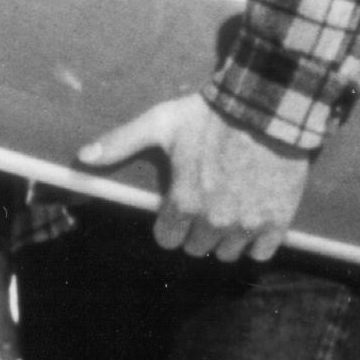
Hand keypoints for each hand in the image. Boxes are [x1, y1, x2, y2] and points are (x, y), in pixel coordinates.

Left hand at [76, 92, 312, 263]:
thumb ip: (121, 142)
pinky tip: (256, 222)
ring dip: (226, 237)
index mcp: (183, 203)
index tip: (180, 206)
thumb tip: (82, 157)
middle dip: (198, 230)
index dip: (171, 223)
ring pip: (228, 252)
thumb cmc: (212, 115)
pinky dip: (257, 242)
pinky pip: (261, 252)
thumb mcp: (161, 123)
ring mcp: (248, 223)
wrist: (268, 106)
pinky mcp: (278, 221)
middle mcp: (214, 221)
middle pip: (197, 248)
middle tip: (207, 205)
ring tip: (232, 212)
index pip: (168, 239)